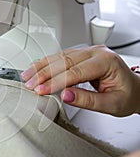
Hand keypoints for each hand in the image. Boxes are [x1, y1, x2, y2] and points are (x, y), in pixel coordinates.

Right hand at [21, 45, 139, 116]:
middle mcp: (96, 52)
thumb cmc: (127, 96)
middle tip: (29, 84)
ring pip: (60, 56)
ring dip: (42, 66)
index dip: (55, 82)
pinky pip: (61, 57)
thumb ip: (88, 101)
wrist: (134, 89)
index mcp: (106, 62)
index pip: (75, 72)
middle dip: (44, 73)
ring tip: (27, 76)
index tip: (41, 90)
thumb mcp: (112, 104)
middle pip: (64, 61)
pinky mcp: (81, 55)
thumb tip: (65, 96)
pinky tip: (37, 68)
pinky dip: (47, 63)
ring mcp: (88, 51)